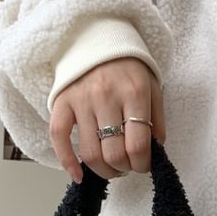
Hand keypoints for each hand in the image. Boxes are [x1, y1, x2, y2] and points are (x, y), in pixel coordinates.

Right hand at [48, 56, 166, 183]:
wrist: (99, 38)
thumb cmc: (129, 69)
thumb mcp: (153, 89)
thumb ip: (157, 121)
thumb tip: (155, 152)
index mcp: (134, 94)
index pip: (138, 146)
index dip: (142, 165)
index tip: (143, 165)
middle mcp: (106, 96)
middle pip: (114, 154)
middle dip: (124, 169)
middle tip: (127, 166)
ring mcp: (81, 99)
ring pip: (90, 153)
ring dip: (103, 170)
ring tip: (111, 168)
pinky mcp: (61, 101)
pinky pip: (59, 138)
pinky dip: (67, 163)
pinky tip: (79, 176)